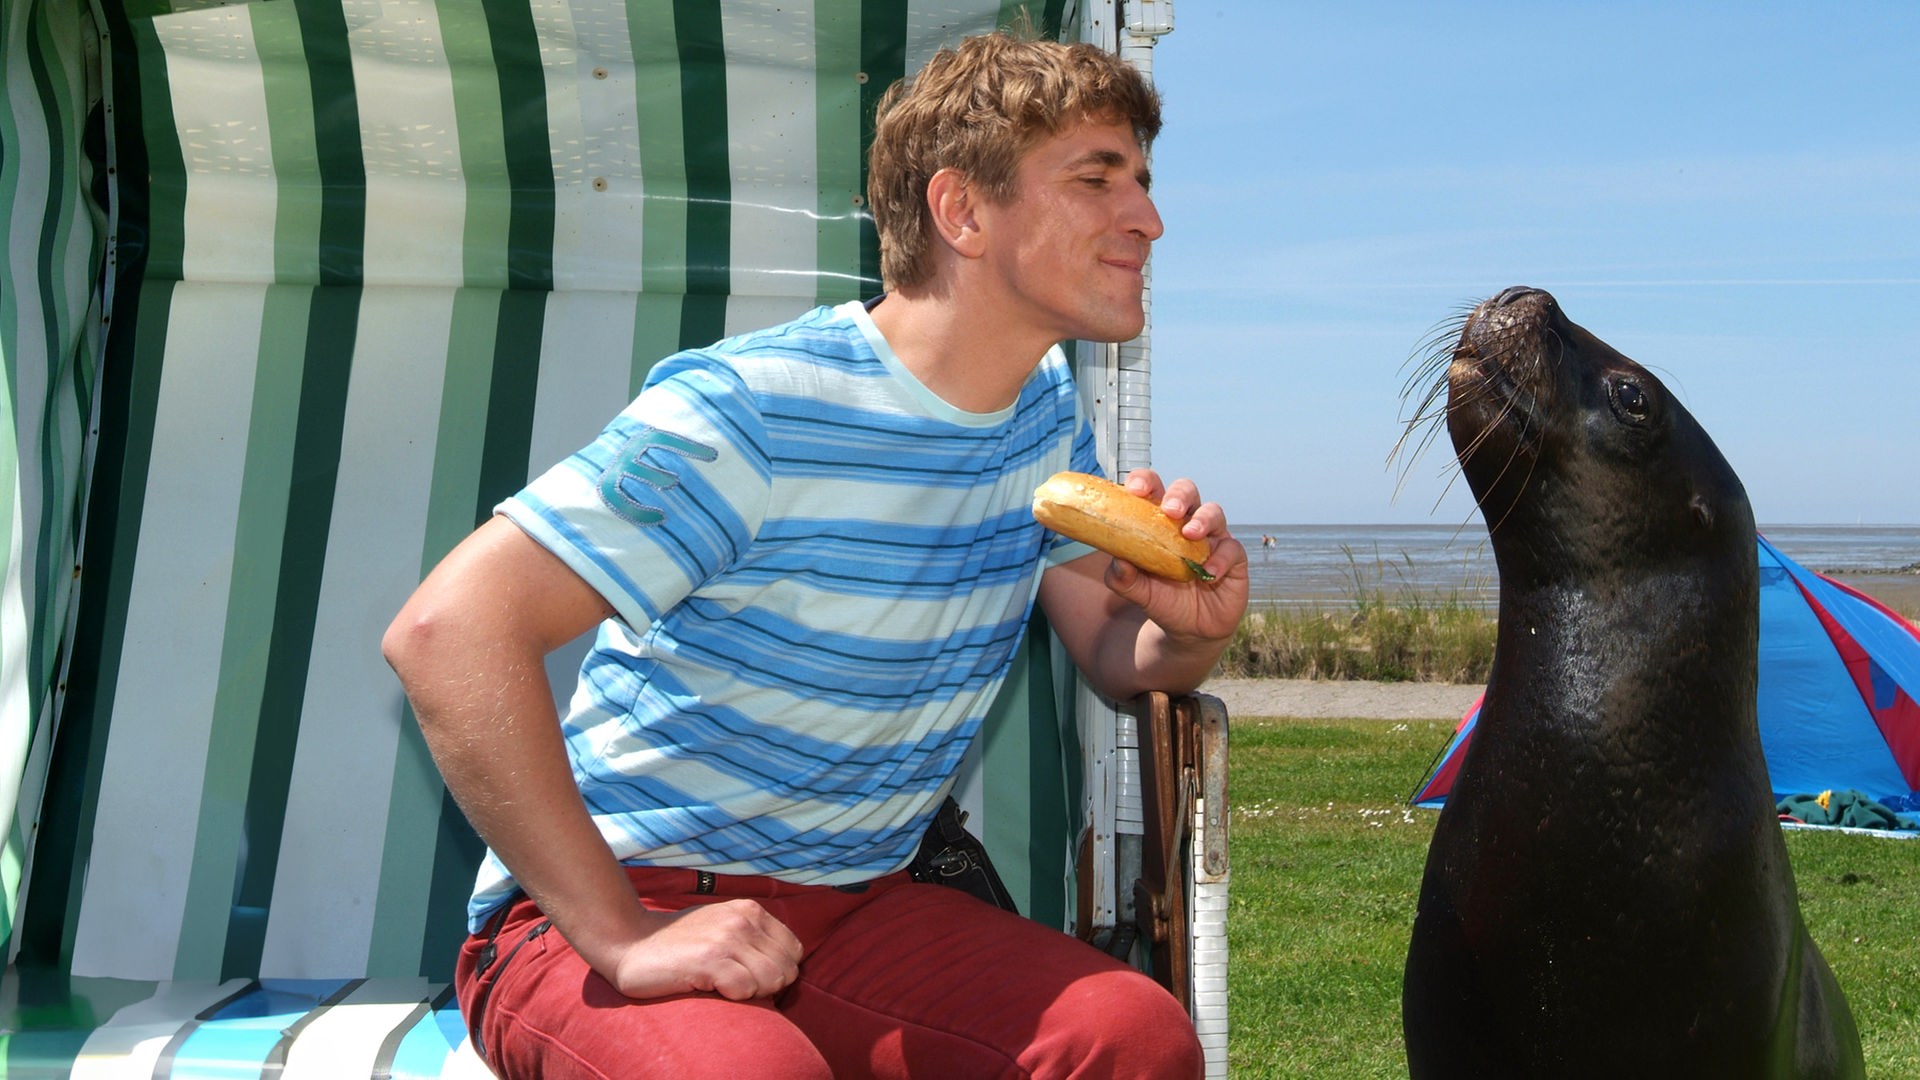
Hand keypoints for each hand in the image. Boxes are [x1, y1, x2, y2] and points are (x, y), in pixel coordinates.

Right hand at [601, 899, 803, 1001]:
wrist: (631, 943)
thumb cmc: (680, 942)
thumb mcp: (723, 925)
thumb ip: (754, 936)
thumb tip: (788, 963)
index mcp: (751, 910)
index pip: (794, 951)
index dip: (779, 970)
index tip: (753, 975)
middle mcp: (743, 920)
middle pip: (788, 970)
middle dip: (769, 986)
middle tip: (738, 985)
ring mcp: (727, 939)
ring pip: (773, 980)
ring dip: (753, 993)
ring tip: (726, 987)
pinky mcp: (709, 960)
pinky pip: (746, 990)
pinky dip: (734, 997)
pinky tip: (711, 988)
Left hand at [1104, 469, 1249, 643]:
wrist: (1190, 629)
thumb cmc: (1163, 599)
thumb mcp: (1138, 591)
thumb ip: (1124, 577)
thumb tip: (1118, 560)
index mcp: (1159, 521)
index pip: (1153, 490)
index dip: (1145, 482)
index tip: (1135, 489)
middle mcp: (1187, 522)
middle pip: (1186, 491)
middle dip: (1178, 495)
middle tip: (1170, 510)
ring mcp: (1212, 537)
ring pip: (1213, 512)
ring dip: (1203, 520)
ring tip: (1191, 535)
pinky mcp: (1233, 556)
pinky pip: (1232, 548)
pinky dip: (1220, 559)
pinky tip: (1208, 574)